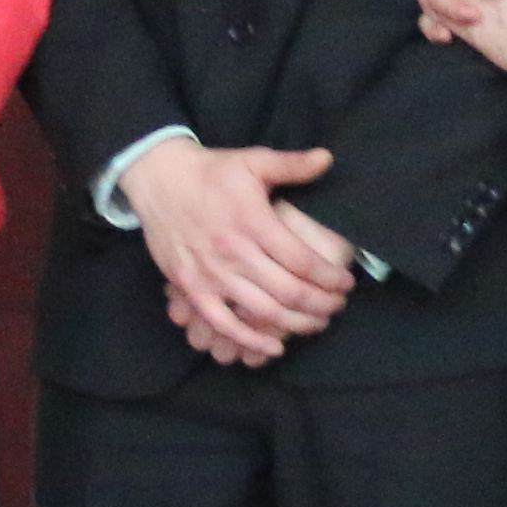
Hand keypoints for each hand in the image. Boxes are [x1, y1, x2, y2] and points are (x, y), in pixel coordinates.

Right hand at [128, 136, 354, 365]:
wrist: (159, 180)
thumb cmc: (211, 172)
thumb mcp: (253, 161)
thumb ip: (292, 165)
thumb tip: (327, 159)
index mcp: (254, 222)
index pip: (303, 261)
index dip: (330, 277)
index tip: (346, 282)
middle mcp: (235, 252)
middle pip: (289, 292)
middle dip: (321, 304)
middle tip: (337, 306)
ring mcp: (212, 273)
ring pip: (263, 311)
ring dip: (296, 324)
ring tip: (317, 324)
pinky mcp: (192, 288)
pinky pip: (224, 323)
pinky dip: (251, 340)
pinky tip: (274, 347)